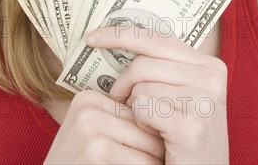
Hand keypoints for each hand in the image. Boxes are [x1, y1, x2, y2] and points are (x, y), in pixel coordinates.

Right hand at [43, 89, 164, 163]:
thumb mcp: (93, 140)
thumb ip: (120, 124)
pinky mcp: (95, 150)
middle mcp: (88, 107)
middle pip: (147, 127)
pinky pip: (142, 164)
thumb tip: (170, 114)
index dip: (150, 138)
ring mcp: (89, 127)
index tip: (142, 153)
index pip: (141, 111)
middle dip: (156, 153)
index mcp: (88, 99)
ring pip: (150, 148)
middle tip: (155, 164)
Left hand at [85, 26, 228, 164]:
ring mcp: (204, 100)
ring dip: (137, 109)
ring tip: (156, 128)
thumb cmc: (182, 140)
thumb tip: (115, 39)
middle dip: (123, 84)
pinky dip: (141, 124)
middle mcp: (211, 76)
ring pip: (140, 86)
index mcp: (209, 64)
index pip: (157, 37)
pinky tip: (159, 140)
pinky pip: (142, 107)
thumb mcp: (180, 96)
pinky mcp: (191, 126)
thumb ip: (161, 68)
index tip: (92, 38)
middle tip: (124, 105)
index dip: (121, 34)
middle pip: (143, 63)